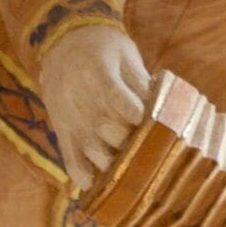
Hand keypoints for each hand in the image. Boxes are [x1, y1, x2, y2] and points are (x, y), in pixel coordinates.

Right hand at [35, 18, 151, 185]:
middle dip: (126, 142)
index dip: (131, 111)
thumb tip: (165, 111)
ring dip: (109, 164)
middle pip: (102, 127)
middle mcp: (77, 95)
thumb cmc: (104, 46)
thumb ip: (141, 82)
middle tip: (148, 153)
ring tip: (129, 174)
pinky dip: (80, 173)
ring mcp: (66, 114)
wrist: (62, 40)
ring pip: (87, 146)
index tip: (145, 121)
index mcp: (96, 70)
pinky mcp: (60, 127)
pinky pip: (67, 154)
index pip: (113, 96)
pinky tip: (94, 186)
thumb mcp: (125, 54)